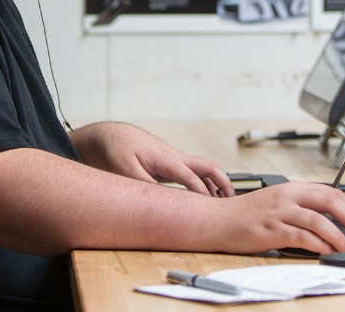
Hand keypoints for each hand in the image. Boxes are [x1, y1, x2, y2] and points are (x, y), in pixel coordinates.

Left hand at [70, 122, 234, 196]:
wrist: (113, 136)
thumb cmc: (118, 150)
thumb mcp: (125, 170)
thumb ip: (143, 185)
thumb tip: (160, 202)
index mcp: (165, 159)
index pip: (190, 176)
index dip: (201, 192)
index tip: (210, 208)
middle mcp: (175, 156)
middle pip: (208, 166)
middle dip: (223, 182)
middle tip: (231, 201)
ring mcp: (175, 158)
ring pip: (204, 168)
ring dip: (217, 182)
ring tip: (223, 202)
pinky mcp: (172, 162)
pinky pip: (195, 171)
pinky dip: (205, 182)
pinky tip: (206, 195)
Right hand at [211, 181, 344, 254]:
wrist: (217, 219)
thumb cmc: (245, 214)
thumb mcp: (276, 201)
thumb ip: (299, 205)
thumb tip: (327, 219)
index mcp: (291, 188)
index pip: (330, 191)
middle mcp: (287, 197)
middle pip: (329, 201)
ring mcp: (279, 213)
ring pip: (318, 220)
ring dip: (338, 236)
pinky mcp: (271, 230)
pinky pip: (302, 237)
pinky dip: (319, 245)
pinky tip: (326, 251)